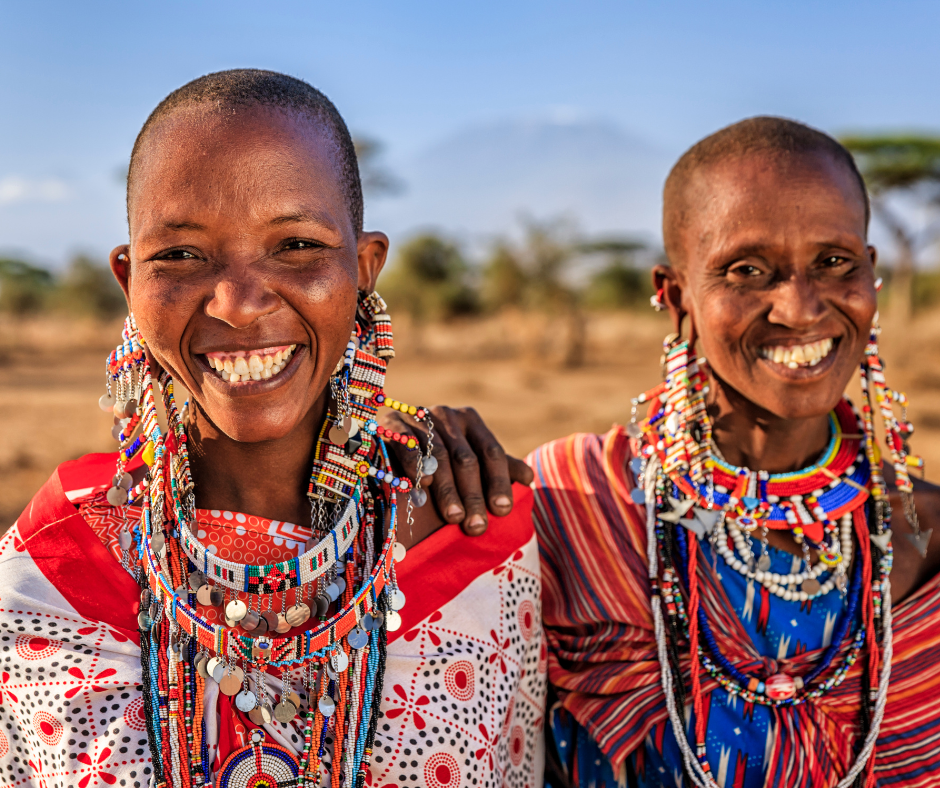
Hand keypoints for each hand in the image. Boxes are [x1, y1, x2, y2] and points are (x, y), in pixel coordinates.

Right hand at [380, 405, 533, 535]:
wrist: (390, 438)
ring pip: (438, 456)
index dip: (498, 482)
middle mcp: (446, 415)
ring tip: (454, 518)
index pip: (491, 452)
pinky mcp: (392, 423)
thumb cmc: (439, 456)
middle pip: (465, 458)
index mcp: (470, 421)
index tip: (502, 511)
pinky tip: (422, 490)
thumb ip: (498, 466)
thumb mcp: (471, 457)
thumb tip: (529, 479)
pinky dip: (416, 467)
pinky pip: (407, 446)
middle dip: (473, 495)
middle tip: (477, 527)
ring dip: (447, 490)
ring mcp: (419, 416)